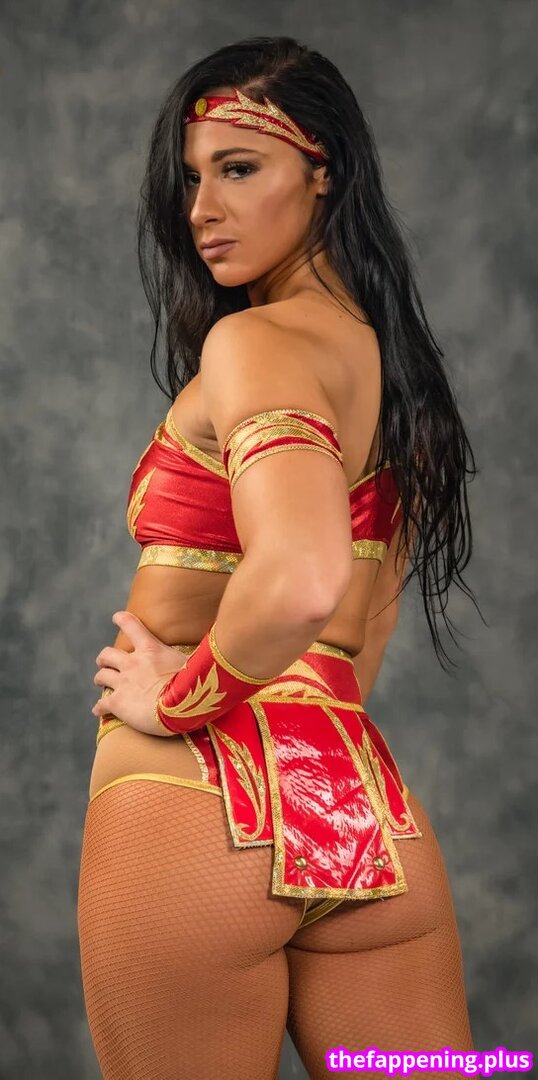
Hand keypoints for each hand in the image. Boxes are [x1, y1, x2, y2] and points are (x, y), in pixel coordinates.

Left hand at [92, 611, 188, 735]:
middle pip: (107, 654)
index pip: (131, 625)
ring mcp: (123, 683)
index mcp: (150, 649)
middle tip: (104, 663)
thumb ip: (190, 656)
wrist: (181, 709)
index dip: (122, 619)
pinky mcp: (117, 703)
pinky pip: (101, 704)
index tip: (116, 617)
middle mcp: (132, 663)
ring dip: (100, 679)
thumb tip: (206, 651)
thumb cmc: (194, 685)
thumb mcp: (193, 662)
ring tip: (101, 683)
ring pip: (101, 676)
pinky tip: (99, 711)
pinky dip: (99, 707)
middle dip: (104, 659)